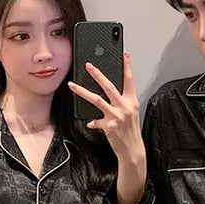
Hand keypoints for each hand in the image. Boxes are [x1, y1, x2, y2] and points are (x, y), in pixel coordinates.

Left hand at [68, 51, 143, 165]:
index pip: (130, 80)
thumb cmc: (131, 132)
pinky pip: (95, 120)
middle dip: (97, 74)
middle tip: (88, 65)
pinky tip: (91, 123)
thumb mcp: (130, 115)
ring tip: (73, 85)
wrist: (132, 149)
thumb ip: (121, 105)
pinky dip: (92, 122)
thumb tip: (107, 99)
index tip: (124, 54)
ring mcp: (116, 116)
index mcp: (132, 102)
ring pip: (96, 99)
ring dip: (82, 91)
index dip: (127, 66)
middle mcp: (125, 106)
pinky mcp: (108, 125)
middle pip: (109, 86)